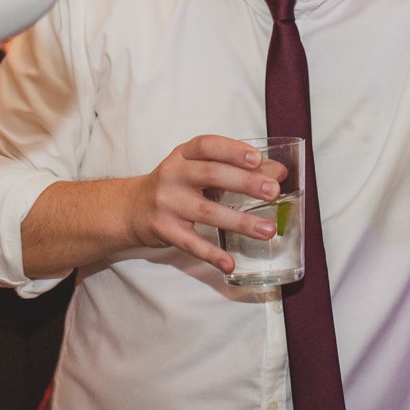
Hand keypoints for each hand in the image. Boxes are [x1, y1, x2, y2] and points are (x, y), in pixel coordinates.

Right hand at [125, 135, 283, 274]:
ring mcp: (167, 203)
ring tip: (268, 230)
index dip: (232, 151)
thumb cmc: (176, 184)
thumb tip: (279, 172)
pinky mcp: (164, 230)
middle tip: (273, 191)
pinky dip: (212, 254)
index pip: (208, 146)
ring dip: (240, 222)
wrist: (131, 208)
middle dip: (244, 183)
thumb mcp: (200, 169)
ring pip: (206, 212)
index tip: (257, 159)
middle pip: (211, 176)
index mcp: (183, 155)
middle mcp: (172, 175)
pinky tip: (230, 263)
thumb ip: (238, 168)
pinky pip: (191, 244)